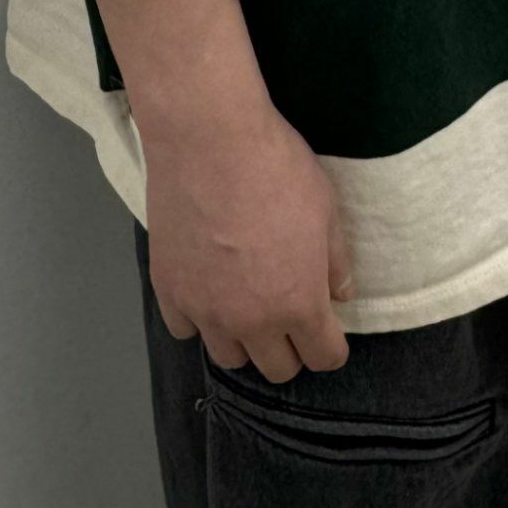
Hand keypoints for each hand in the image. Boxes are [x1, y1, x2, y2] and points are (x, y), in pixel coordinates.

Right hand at [142, 95, 352, 383]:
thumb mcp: (325, 208)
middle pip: (276, 369)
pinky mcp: (168, 290)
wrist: (208, 138)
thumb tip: (340, 295)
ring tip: (246, 304)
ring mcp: (204, 310)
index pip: (323, 357)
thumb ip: (335, 261)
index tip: (328, 329)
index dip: (331, 346)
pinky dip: (198, 317)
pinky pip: (185, 328)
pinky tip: (206, 286)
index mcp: (298, 304)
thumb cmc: (276, 167)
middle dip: (290, 347)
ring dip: (243, 339)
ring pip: (228, 357)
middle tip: (289, 312)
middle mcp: (250, 321)